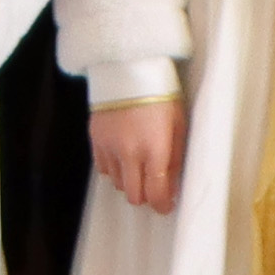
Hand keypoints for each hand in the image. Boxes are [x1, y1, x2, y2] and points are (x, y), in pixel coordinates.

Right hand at [89, 97, 185, 215]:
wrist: (129, 69)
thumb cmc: (160, 95)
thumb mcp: (178, 126)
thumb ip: (175, 160)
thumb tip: (172, 186)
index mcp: (155, 149)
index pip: (155, 194)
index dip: (162, 205)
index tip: (165, 205)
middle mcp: (130, 152)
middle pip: (134, 196)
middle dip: (146, 196)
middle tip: (153, 187)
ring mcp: (109, 147)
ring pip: (117, 184)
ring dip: (129, 181)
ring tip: (138, 166)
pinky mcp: (95, 139)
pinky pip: (103, 168)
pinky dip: (114, 169)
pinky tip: (123, 157)